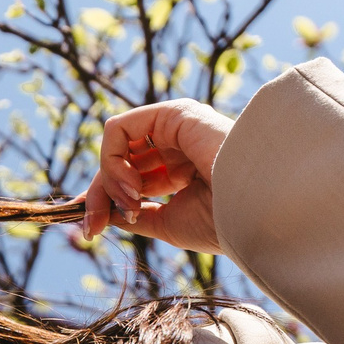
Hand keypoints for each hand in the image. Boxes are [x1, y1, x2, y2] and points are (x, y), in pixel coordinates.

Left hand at [78, 98, 235, 254]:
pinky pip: (119, 130)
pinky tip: (131, 186)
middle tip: (93, 227)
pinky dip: (112, 160)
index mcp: (183, 170)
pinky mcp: (171, 113)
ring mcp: (175, 127)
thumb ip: (136, 215)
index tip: (89, 229)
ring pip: (115, 147)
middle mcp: (178, 144)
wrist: (254, 209)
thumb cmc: (222, 221)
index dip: (105, 200)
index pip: (132, 178)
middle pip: (119, 163)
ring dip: (108, 182)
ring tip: (130, 206)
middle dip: (99, 196)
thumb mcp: (168, 224)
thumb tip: (103, 214)